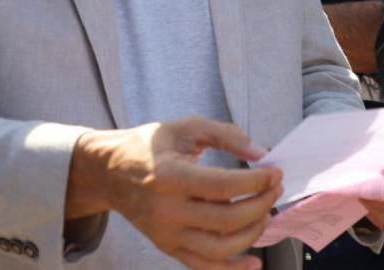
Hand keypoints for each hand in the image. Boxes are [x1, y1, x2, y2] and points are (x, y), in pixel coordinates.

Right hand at [67, 117, 281, 269]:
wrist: (108, 172)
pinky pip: (203, 266)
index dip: (257, 182)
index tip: (275, 173)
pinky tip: (254, 262)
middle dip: (261, 204)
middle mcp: (167, 211)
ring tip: (266, 214)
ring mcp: (166, 234)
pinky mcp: (167, 247)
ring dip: (253, 233)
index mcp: (170, 177)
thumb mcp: (186, 128)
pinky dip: (232, 268)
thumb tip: (261, 153)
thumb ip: (226, 135)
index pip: (224, 186)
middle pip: (227, 219)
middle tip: (275, 189)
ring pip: (220, 248)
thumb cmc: (147, 146)